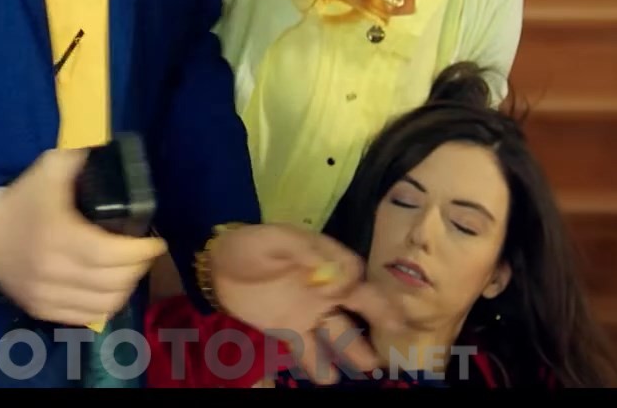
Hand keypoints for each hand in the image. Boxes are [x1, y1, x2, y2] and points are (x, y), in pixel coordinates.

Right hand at [0, 148, 167, 326]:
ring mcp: (46, 294)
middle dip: (138, 267)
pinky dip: (105, 305)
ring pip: (103, 303)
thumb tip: (105, 144)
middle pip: (112, 280)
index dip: (139, 251)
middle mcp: (52, 270)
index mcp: (57, 235)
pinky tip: (110, 288)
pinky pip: (86, 316)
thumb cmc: (19, 202)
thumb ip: (76, 157)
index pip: (109, 253)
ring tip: (131, 270)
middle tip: (144, 253)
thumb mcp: (45, 171)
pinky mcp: (41, 309)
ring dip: (125, 287)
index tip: (155, 242)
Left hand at [206, 224, 399, 383]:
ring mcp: (310, 311)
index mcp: (325, 260)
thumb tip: (335, 269)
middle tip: (397, 329)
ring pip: (340, 332)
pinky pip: (309, 350)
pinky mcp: (290, 330)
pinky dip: (319, 365)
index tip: (354, 289)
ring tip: (370, 365)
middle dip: (380, 315)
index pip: (353, 271)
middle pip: (359, 303)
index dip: (357, 282)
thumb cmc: (251, 245)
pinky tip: (329, 378)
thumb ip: (305, 250)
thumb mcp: (277, 238)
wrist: (218, 264)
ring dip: (356, 348)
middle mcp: (325, 288)